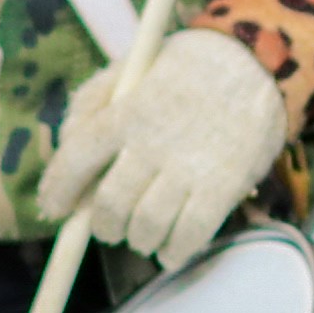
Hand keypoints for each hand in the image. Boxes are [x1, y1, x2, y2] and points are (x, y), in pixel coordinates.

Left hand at [41, 28, 286, 269]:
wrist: (259, 60)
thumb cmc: (185, 68)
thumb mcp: (131, 67)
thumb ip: (92, 101)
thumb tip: (65, 145)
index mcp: (126, 112)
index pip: (74, 161)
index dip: (57, 192)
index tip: (54, 209)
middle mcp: (153, 143)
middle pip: (109, 205)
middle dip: (102, 225)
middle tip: (108, 226)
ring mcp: (190, 168)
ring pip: (145, 227)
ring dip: (137, 240)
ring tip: (140, 235)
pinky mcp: (224, 187)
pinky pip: (189, 236)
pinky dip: (173, 252)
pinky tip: (169, 249)